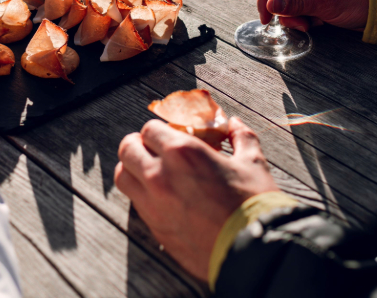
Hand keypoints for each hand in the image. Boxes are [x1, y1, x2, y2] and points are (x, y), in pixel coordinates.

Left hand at [115, 117, 278, 280]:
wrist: (252, 252)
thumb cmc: (253, 205)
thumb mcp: (252, 162)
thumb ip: (240, 137)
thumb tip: (234, 123)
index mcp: (181, 152)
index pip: (149, 129)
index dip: (159, 131)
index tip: (169, 137)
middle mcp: (159, 174)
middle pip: (128, 149)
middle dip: (138, 145)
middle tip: (152, 150)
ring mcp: (153, 202)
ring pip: (123, 176)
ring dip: (133, 169)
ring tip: (148, 172)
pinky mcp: (154, 227)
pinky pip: (135, 203)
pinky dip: (141, 194)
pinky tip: (161, 197)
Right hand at [258, 0, 368, 32]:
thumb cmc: (358, 0)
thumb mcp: (325, 3)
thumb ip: (295, 4)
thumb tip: (270, 5)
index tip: (265, 18)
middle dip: (286, 10)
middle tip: (300, 24)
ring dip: (295, 16)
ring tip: (311, 24)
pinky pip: (296, 4)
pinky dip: (302, 16)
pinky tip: (316, 20)